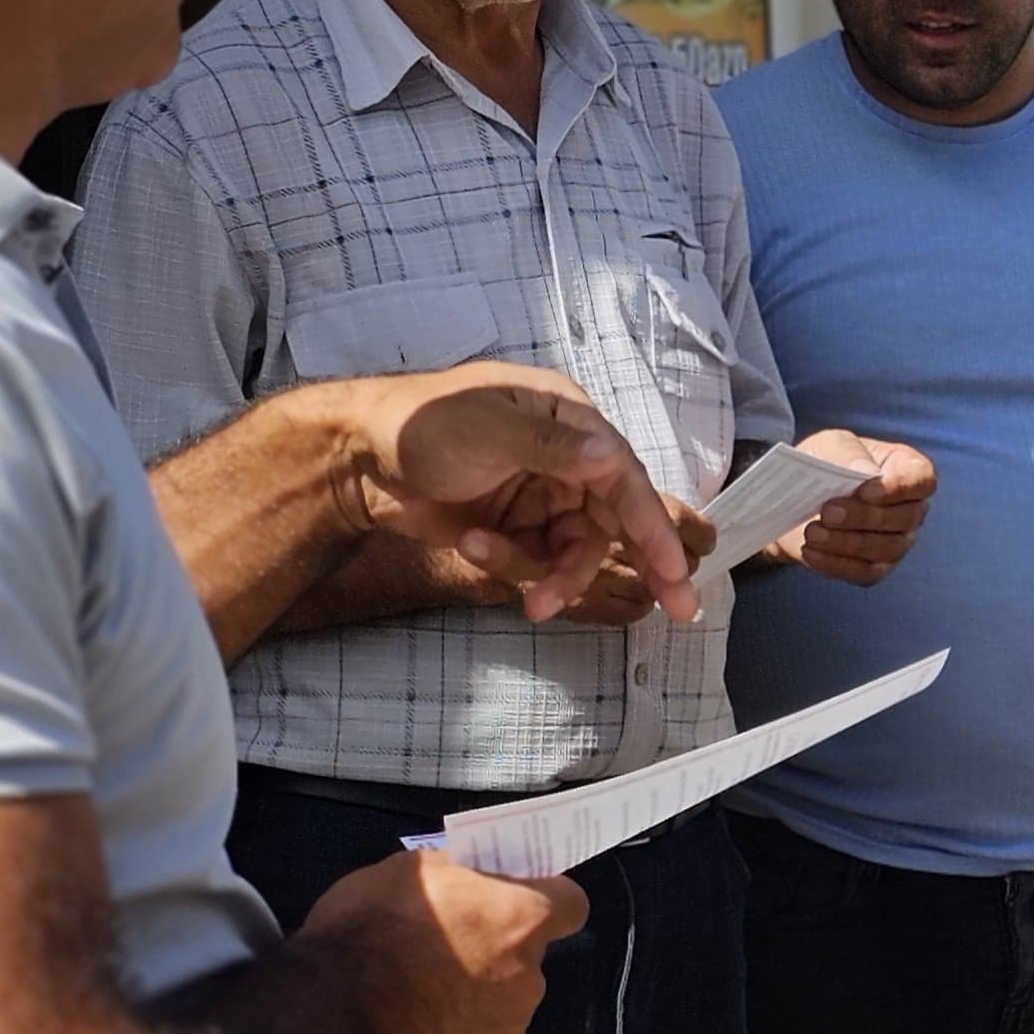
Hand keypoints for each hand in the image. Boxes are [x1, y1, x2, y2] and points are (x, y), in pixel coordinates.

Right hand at [311, 849, 583, 1033]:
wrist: (321, 1016)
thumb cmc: (364, 931)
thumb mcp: (413, 870)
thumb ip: (462, 879)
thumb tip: (478, 884)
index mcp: (520, 923)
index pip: (570, 905)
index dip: (544, 901)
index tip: (515, 904)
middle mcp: (528, 984)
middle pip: (526, 964)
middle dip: (495, 957)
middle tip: (440, 956)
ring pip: (501, 1014)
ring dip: (473, 1006)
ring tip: (414, 1003)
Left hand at [349, 366, 708, 624]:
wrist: (356, 459)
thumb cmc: (421, 423)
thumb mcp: (488, 428)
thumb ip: (550, 447)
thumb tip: (608, 456)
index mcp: (570, 422)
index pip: (624, 477)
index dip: (653, 527)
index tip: (675, 572)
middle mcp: (567, 461)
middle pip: (619, 520)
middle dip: (642, 565)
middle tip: (677, 611)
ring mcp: (542, 498)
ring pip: (577, 552)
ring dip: (555, 577)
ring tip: (527, 598)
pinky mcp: (517, 529)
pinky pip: (536, 562)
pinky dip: (513, 567)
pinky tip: (474, 547)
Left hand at [773, 432, 935, 584]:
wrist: (798, 496)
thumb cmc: (826, 463)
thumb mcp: (832, 445)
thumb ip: (849, 452)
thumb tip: (865, 471)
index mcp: (908, 470)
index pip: (921, 481)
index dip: (898, 487)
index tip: (865, 489)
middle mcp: (910, 509)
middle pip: (903, 518)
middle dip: (864, 516)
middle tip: (828, 512)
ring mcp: (896, 542)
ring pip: (884, 548)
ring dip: (846, 542)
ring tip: (812, 532)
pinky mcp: (874, 568)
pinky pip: (863, 572)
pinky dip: (835, 564)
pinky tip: (811, 551)